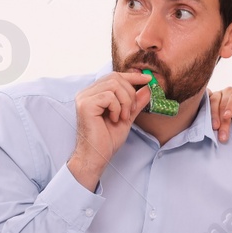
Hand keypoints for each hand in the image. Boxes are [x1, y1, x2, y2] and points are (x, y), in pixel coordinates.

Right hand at [67, 70, 151, 190]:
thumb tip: (147, 88)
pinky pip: (109, 96)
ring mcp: (84, 97)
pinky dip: (117, 108)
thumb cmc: (107, 140)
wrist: (96, 156)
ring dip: (125, 102)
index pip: (114, 77)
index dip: (132, 76)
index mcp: (94, 94)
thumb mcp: (127, 117)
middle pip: (115, 78)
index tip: (148, 79)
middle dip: (130, 93)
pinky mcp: (85, 104)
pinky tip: (114, 120)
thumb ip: (135, 103)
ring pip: (114, 85)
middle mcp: (86, 93)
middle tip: (131, 111)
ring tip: (122, 117)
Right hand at [209, 86, 231, 142]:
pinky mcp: (210, 98)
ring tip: (214, 128)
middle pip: (223, 102)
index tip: (227, 117)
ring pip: (213, 101)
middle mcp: (230, 91)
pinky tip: (205, 120)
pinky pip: (206, 101)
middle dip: (222, 119)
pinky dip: (205, 111)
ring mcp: (219, 94)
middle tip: (221, 133)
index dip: (230, 107)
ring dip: (213, 116)